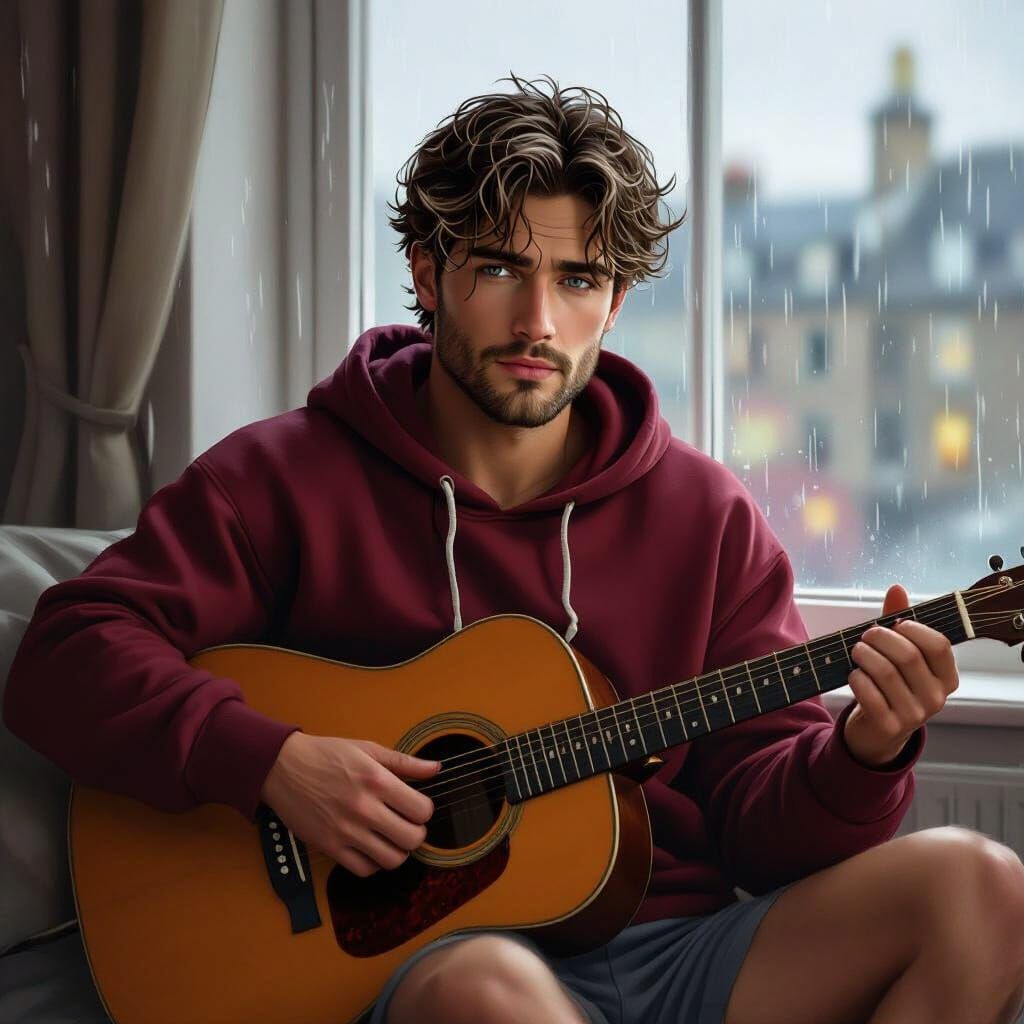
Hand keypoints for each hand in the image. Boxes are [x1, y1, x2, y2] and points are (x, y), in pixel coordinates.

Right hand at [259, 732, 439, 875]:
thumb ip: (404, 762)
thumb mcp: (367, 749)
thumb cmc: (326, 755)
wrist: (282, 768)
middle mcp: (364, 808)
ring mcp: (346, 831)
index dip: (424, 810)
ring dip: (397, 851)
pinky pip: (364, 870)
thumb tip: (436, 768)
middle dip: (415, 833)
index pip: (422, 810)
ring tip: (390, 838)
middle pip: (412, 839)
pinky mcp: (329, 847)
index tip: (416, 806)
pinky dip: (373, 863)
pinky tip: (371, 847)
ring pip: (391, 860)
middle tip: (407, 825)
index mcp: (376, 780)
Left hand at [843, 583, 958, 767]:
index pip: (938, 645)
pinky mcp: (889, 726)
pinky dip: (856, 678)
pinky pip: (869, 693)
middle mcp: (935, 697)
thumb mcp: (898, 653)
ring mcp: (914, 715)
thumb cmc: (890, 684)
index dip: (914, 629)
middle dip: (880, 638)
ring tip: (857, 651)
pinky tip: (854, 675)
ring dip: (864, 655)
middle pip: (908, 656)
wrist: (877, 730)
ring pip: (885, 673)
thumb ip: (898, 621)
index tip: (895, 624)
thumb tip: (897, 588)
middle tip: (866, 634)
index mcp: (946, 677)